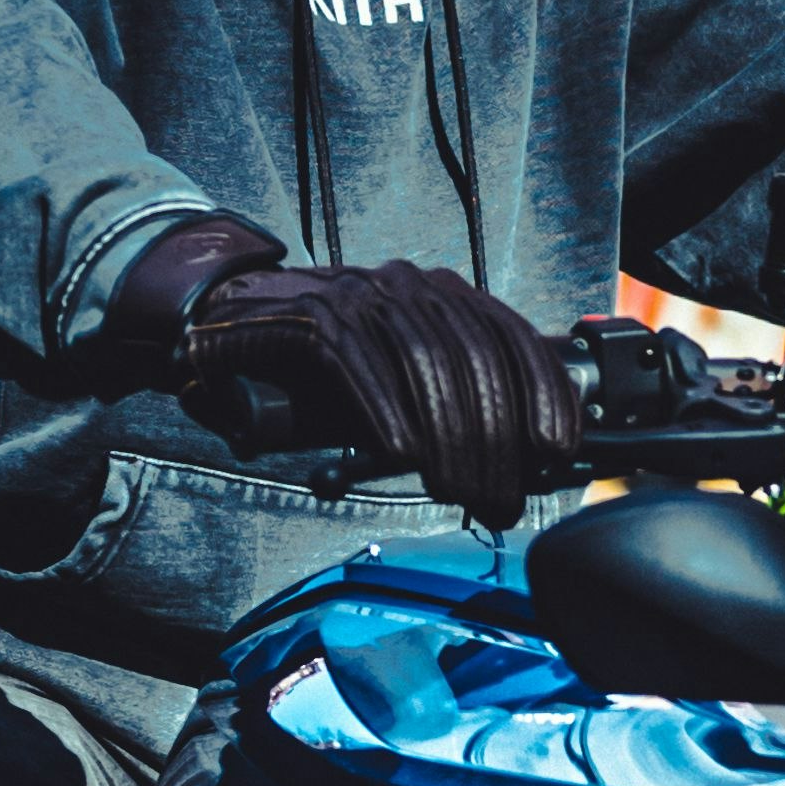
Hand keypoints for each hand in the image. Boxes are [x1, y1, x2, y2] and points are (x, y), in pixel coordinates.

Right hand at [182, 256, 587, 526]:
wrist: (226, 322)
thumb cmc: (318, 365)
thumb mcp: (394, 377)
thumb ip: (443, 402)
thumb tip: (506, 461)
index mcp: (437, 293)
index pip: (510, 335)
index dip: (543, 392)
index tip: (558, 448)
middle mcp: (405, 285)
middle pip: (474, 359)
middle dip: (497, 440)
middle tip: (499, 500)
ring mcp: (358, 297)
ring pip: (425, 364)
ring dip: (450, 438)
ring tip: (459, 492)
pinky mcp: (312, 320)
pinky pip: (361, 366)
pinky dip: (387, 412)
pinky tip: (403, 455)